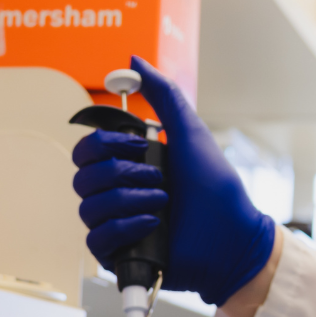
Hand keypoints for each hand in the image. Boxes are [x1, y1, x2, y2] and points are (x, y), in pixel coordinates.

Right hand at [71, 57, 278, 305]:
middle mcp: (118, 194)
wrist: (233, 237)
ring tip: (163, 203)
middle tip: (157, 177)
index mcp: (127, 166)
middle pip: (82, 177)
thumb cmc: (217, 191)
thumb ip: (164, 95)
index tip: (139, 144)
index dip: (105, 144)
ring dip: (129, 201)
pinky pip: (97, 240)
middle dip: (121, 173)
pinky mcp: (119, 254)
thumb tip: (135, 62)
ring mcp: (117, 225)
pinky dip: (125, 228)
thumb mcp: (191, 133)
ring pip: (89, 208)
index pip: (86, 150)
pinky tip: (153, 225)